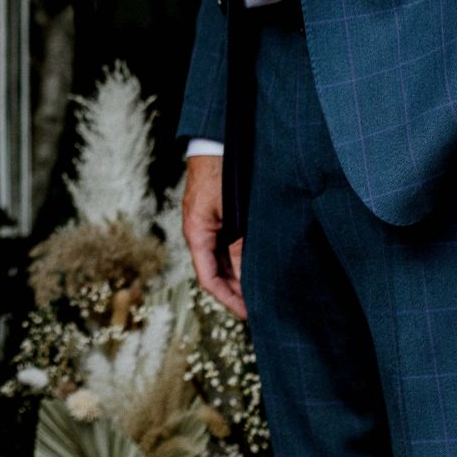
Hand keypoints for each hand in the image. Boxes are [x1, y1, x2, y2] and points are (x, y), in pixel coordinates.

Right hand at [182, 153, 245, 319]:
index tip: (248, 314)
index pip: (208, 279)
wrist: (214, 141)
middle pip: (213, 273)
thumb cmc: (222, 172)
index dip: (228, 299)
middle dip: (235, 292)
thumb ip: (239, 245)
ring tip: (260, 289)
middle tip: (259, 306)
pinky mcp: (214, 215)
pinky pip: (223, 245)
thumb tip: (245, 278)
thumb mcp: (233, 213)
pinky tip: (253, 263)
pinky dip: (237, 259)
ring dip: (237, 276)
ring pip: (219, 260)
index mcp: (196, 233)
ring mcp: (205, 224)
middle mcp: (198, 232)